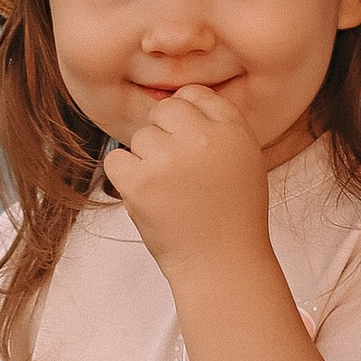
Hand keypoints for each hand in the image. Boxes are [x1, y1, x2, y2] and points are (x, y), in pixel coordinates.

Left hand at [104, 84, 271, 272]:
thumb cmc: (232, 217)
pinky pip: (116, 159)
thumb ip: (219, 126)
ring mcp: (169, 158)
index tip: (191, 146)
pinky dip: (125, 177)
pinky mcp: (140, 181)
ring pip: (141, 137)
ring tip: (170, 192)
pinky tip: (149, 197)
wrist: (221, 264)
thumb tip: (180, 97)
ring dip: (147, 161)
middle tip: (179, 174)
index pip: (196, 95)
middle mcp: (202, 138)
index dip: (188, 120)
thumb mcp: (245, 161)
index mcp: (233, 130)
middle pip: (165, 110)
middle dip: (166, 136)